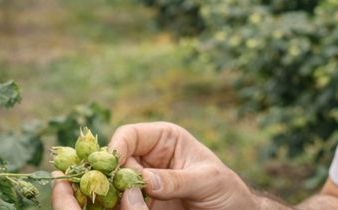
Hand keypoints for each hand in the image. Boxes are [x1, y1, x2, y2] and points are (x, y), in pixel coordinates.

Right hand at [51, 121, 261, 209]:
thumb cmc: (225, 189)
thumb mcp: (207, 181)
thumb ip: (177, 180)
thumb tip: (146, 181)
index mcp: (164, 139)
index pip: (130, 135)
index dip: (117, 148)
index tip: (112, 167)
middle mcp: (148, 158)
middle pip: (116, 163)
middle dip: (113, 179)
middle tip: (117, 197)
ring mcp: (143, 183)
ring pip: (114, 187)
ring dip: (115, 199)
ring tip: (135, 208)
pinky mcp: (142, 205)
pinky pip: (122, 205)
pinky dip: (119, 208)